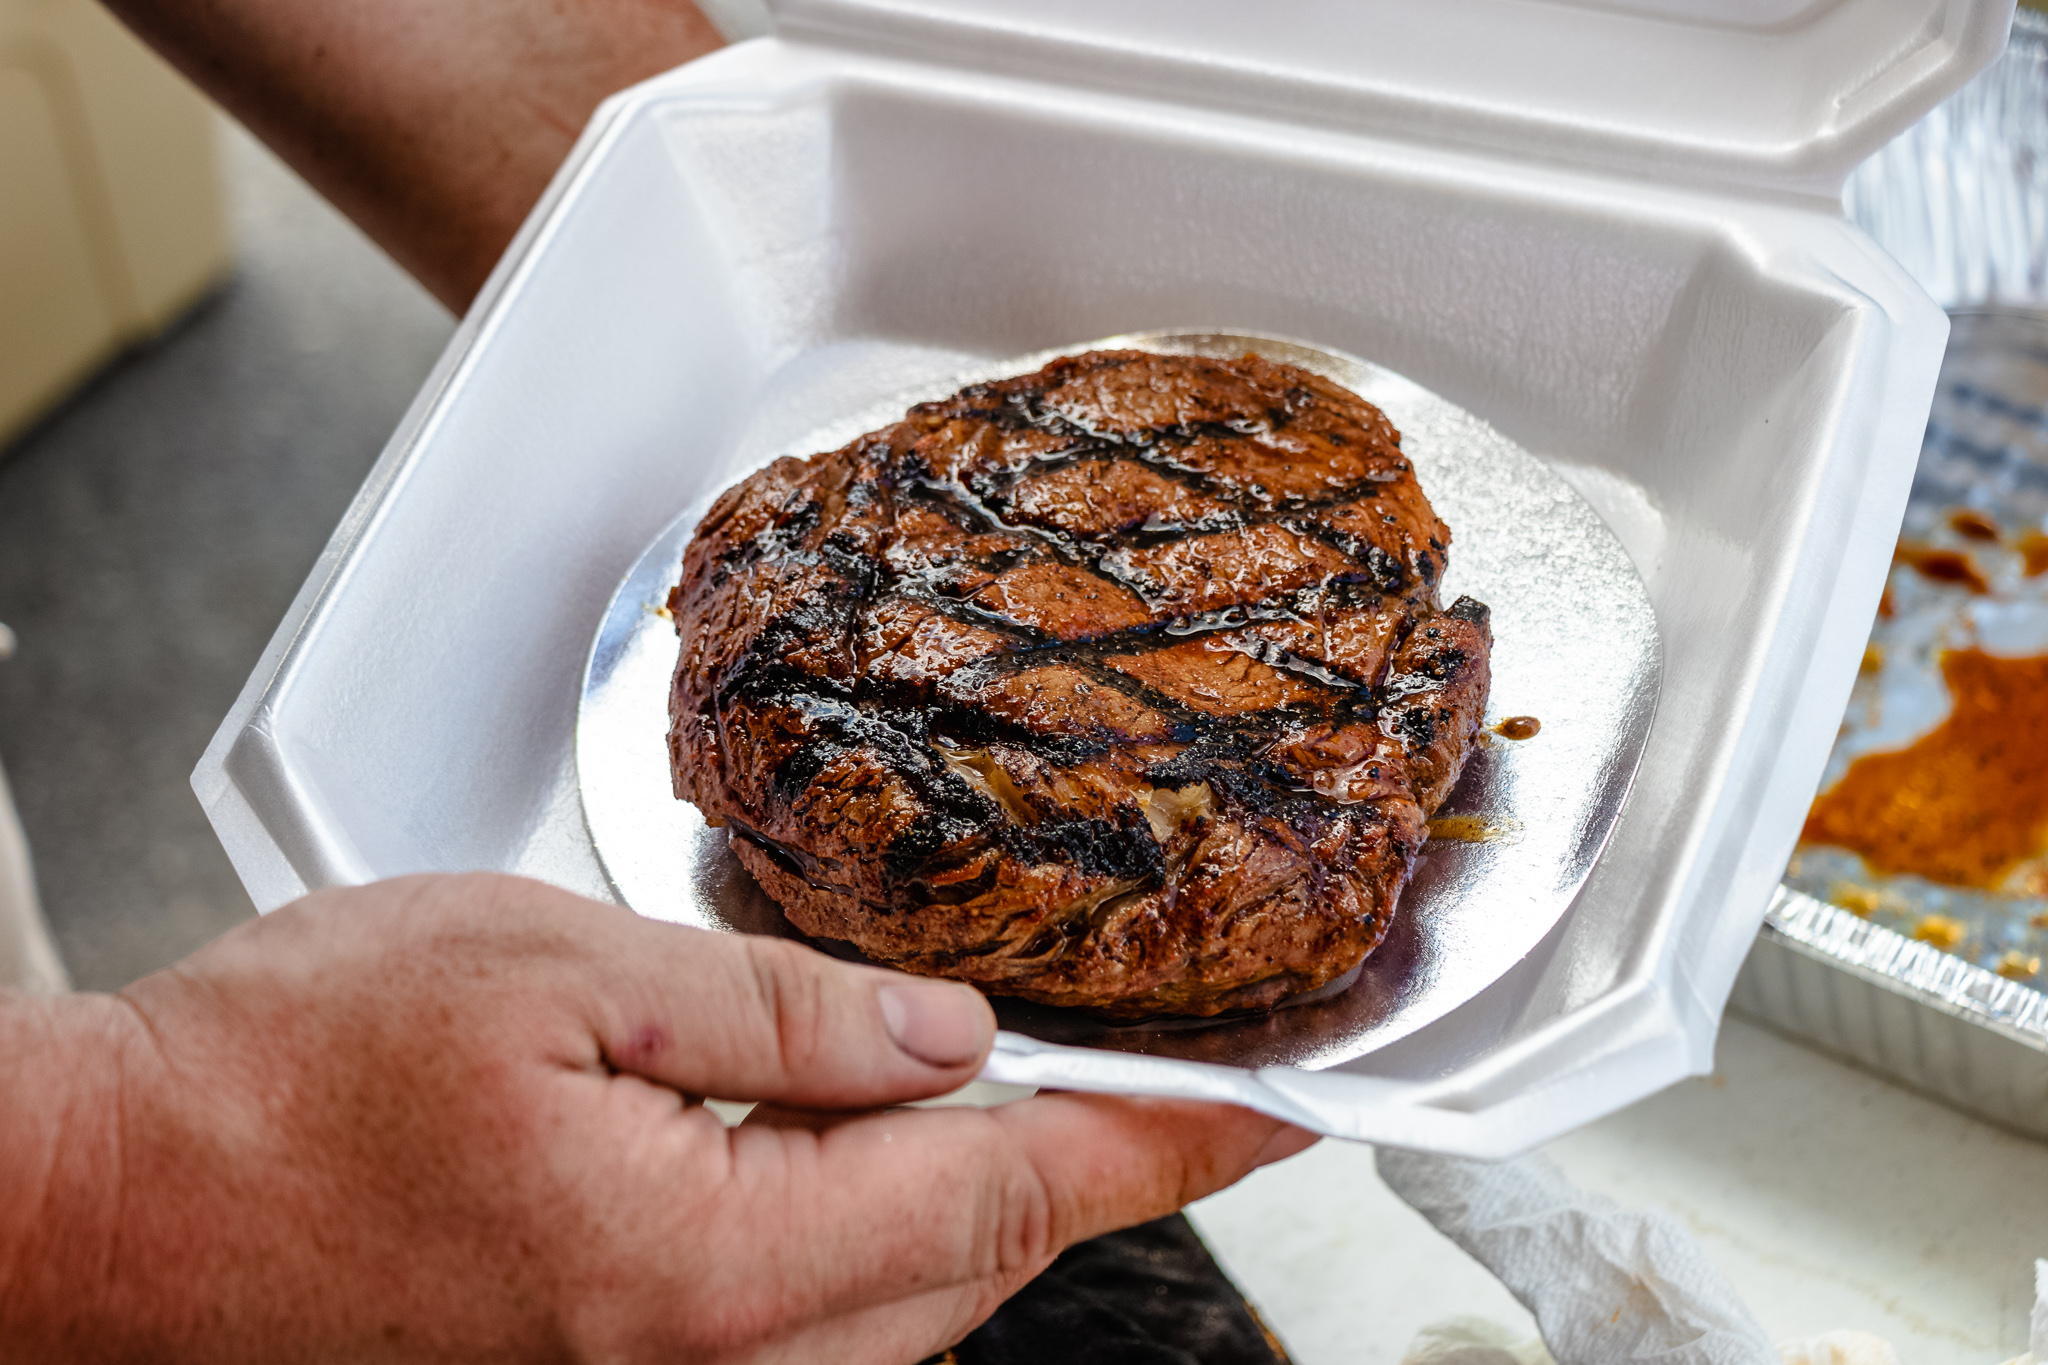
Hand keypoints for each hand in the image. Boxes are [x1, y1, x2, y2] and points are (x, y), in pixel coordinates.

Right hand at [7, 873, 1312, 1361]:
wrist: (111, 1206)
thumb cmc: (287, 1077)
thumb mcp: (546, 966)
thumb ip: (777, 1011)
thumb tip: (949, 1033)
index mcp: (708, 1263)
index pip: (1011, 1201)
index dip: (1167, 1147)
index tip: (1278, 1110)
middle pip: (974, 1269)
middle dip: (1076, 1162)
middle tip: (1152, 1062)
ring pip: (901, 1310)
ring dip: (974, 1201)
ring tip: (1009, 1083)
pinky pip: (811, 1330)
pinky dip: (878, 1242)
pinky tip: (861, 1153)